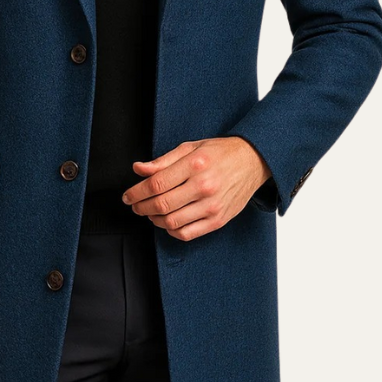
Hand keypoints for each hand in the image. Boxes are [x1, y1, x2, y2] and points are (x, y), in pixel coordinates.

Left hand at [120, 137, 270, 240]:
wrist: (253, 161)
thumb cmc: (221, 153)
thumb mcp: (191, 147)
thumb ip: (163, 161)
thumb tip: (139, 169)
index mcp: (195, 164)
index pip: (156, 184)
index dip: (136, 192)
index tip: (128, 195)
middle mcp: (204, 186)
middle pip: (161, 204)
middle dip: (141, 207)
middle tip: (135, 205)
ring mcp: (212, 206)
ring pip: (172, 221)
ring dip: (154, 219)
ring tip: (151, 212)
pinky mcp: (219, 220)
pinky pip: (188, 233)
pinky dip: (172, 231)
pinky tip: (168, 222)